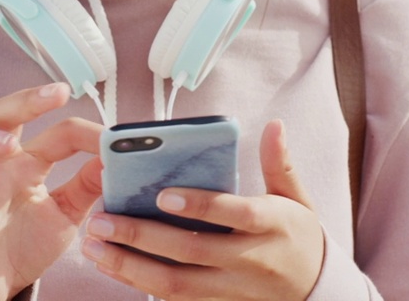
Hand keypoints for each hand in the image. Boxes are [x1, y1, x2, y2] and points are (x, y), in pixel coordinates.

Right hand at [0, 82, 103, 300]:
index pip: (57, 133)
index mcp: (29, 163)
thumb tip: (115, 157)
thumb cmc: (27, 244)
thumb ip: (87, 186)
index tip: (111, 140)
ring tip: (8, 145)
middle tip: (55, 95)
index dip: (85, 131)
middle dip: (25, 99)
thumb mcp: (66, 215)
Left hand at [80, 119, 323, 299]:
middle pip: (191, 251)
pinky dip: (139, 283)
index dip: (200, 206)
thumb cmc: (298, 236)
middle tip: (101, 220)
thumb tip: (274, 124)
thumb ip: (279, 162)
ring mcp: (230, 288)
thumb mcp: (297, 198)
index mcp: (270, 226)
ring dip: (130, 265)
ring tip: (93, 245)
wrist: (314, 291)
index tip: (162, 194)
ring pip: (176, 283)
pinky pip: (173, 298)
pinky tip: (110, 266)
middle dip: (142, 237)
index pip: (235, 215)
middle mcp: (248, 260)